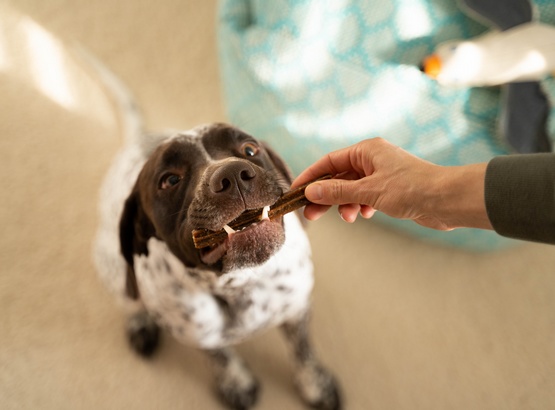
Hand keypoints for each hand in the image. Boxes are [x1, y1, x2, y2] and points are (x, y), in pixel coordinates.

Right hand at [292, 138, 490, 230]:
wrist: (447, 200)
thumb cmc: (412, 188)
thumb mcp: (369, 191)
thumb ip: (338, 192)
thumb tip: (311, 191)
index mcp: (366, 150)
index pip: (329, 162)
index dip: (310, 177)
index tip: (295, 191)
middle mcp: (372, 159)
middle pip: (338, 177)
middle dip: (325, 196)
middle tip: (310, 214)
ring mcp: (381, 174)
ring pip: (351, 189)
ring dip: (345, 204)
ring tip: (347, 217)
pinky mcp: (390, 189)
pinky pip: (365, 197)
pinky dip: (360, 206)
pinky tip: (364, 214)